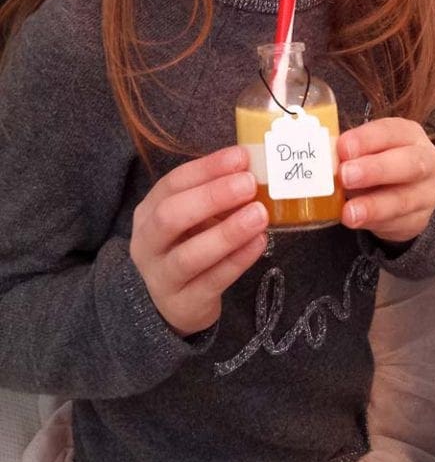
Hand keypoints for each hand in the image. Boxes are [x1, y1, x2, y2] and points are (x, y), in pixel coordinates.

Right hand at [130, 146, 268, 335]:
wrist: (172, 304)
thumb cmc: (187, 246)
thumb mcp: (192, 218)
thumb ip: (214, 196)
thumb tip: (250, 169)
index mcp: (148, 212)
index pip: (173, 183)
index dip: (207, 168)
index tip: (241, 156)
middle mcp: (147, 243)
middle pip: (170, 216)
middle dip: (212, 197)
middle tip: (249, 183)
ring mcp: (161, 278)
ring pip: (189, 255)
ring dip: (228, 232)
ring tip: (259, 214)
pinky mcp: (183, 305)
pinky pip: (212, 282)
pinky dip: (237, 260)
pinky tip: (259, 242)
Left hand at [337, 118, 434, 241]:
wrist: (400, 194)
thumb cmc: (376, 162)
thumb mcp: (364, 150)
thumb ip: (347, 152)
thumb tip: (323, 156)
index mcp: (409, 134)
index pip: (391, 131)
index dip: (366, 139)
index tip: (342, 148)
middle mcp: (426, 160)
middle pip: (409, 163)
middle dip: (375, 169)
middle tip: (345, 175)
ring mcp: (427, 193)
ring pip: (404, 199)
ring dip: (373, 206)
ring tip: (349, 211)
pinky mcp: (420, 220)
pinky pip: (399, 223)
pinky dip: (375, 223)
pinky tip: (357, 221)